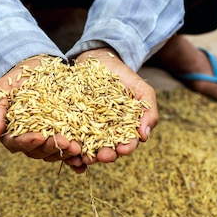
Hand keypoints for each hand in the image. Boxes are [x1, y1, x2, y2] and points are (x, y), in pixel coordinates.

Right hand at [0, 55, 83, 168]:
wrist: (33, 70)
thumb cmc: (13, 81)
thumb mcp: (2, 91)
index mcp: (12, 134)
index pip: (17, 143)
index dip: (28, 142)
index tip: (39, 137)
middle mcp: (30, 140)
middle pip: (39, 151)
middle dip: (52, 147)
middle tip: (66, 142)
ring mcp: (47, 139)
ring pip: (55, 152)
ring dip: (67, 153)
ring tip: (78, 148)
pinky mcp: (63, 134)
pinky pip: (68, 149)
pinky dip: (76, 158)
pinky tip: (84, 162)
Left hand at [62, 48, 158, 169]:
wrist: (100, 59)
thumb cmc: (124, 76)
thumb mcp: (142, 91)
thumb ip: (149, 112)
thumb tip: (144, 136)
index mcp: (124, 130)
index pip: (127, 143)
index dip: (126, 147)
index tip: (123, 148)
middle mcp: (105, 133)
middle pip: (106, 149)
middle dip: (105, 155)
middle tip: (102, 156)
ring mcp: (87, 128)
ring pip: (86, 146)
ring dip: (85, 154)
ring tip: (82, 155)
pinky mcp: (71, 120)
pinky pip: (69, 134)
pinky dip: (68, 143)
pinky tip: (67, 145)